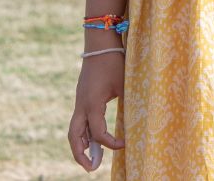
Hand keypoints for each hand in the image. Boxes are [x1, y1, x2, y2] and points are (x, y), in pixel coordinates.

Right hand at [69, 52, 124, 170]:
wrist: (100, 44)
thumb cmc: (114, 62)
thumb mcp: (124, 83)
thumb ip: (128, 103)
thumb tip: (139, 121)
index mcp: (91, 103)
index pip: (97, 132)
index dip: (110, 143)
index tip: (123, 144)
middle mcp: (81, 105)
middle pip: (74, 136)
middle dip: (80, 154)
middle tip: (91, 168)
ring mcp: (79, 101)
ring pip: (74, 129)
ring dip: (80, 145)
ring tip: (90, 159)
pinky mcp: (82, 97)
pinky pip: (78, 121)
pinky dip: (83, 133)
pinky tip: (92, 140)